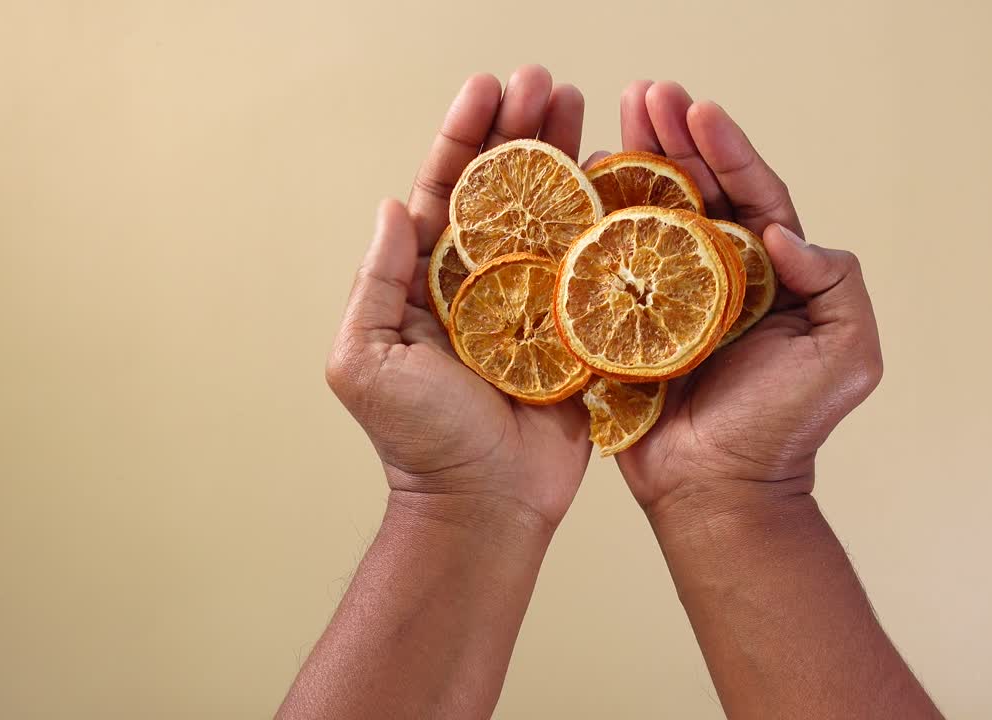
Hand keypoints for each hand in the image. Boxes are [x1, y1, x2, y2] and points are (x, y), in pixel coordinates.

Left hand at [325, 66, 591, 529]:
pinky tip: (625, 176)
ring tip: (586, 107)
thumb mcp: (366, 359)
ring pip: (554, 214)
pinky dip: (610, 220)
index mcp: (430, 280)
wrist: (485, 504)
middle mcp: (485, 280)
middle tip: (548, 83)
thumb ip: (377, 281)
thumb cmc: (417, 441)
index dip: (464, 137)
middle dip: (523, 130)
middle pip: (506, 188)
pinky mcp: (579, 328)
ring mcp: (536, 301)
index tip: (487, 89)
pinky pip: (596, 265)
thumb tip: (394, 206)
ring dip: (568, 157)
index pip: (446, 190)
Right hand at [613, 81, 884, 511]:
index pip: (754, 193)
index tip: (698, 109)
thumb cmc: (787, 427)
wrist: (720, 491)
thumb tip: (780, 229)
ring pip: (651, 216)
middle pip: (697, 190)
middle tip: (644, 92)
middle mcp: (720, 274)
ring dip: (633, 163)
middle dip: (673, 138)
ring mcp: (670, 296)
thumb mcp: (846, 354)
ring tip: (614, 117)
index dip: (727, 148)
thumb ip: (836, 283)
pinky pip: (608, 264)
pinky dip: (595, 223)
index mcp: (772, 273)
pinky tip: (580, 182)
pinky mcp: (626, 323)